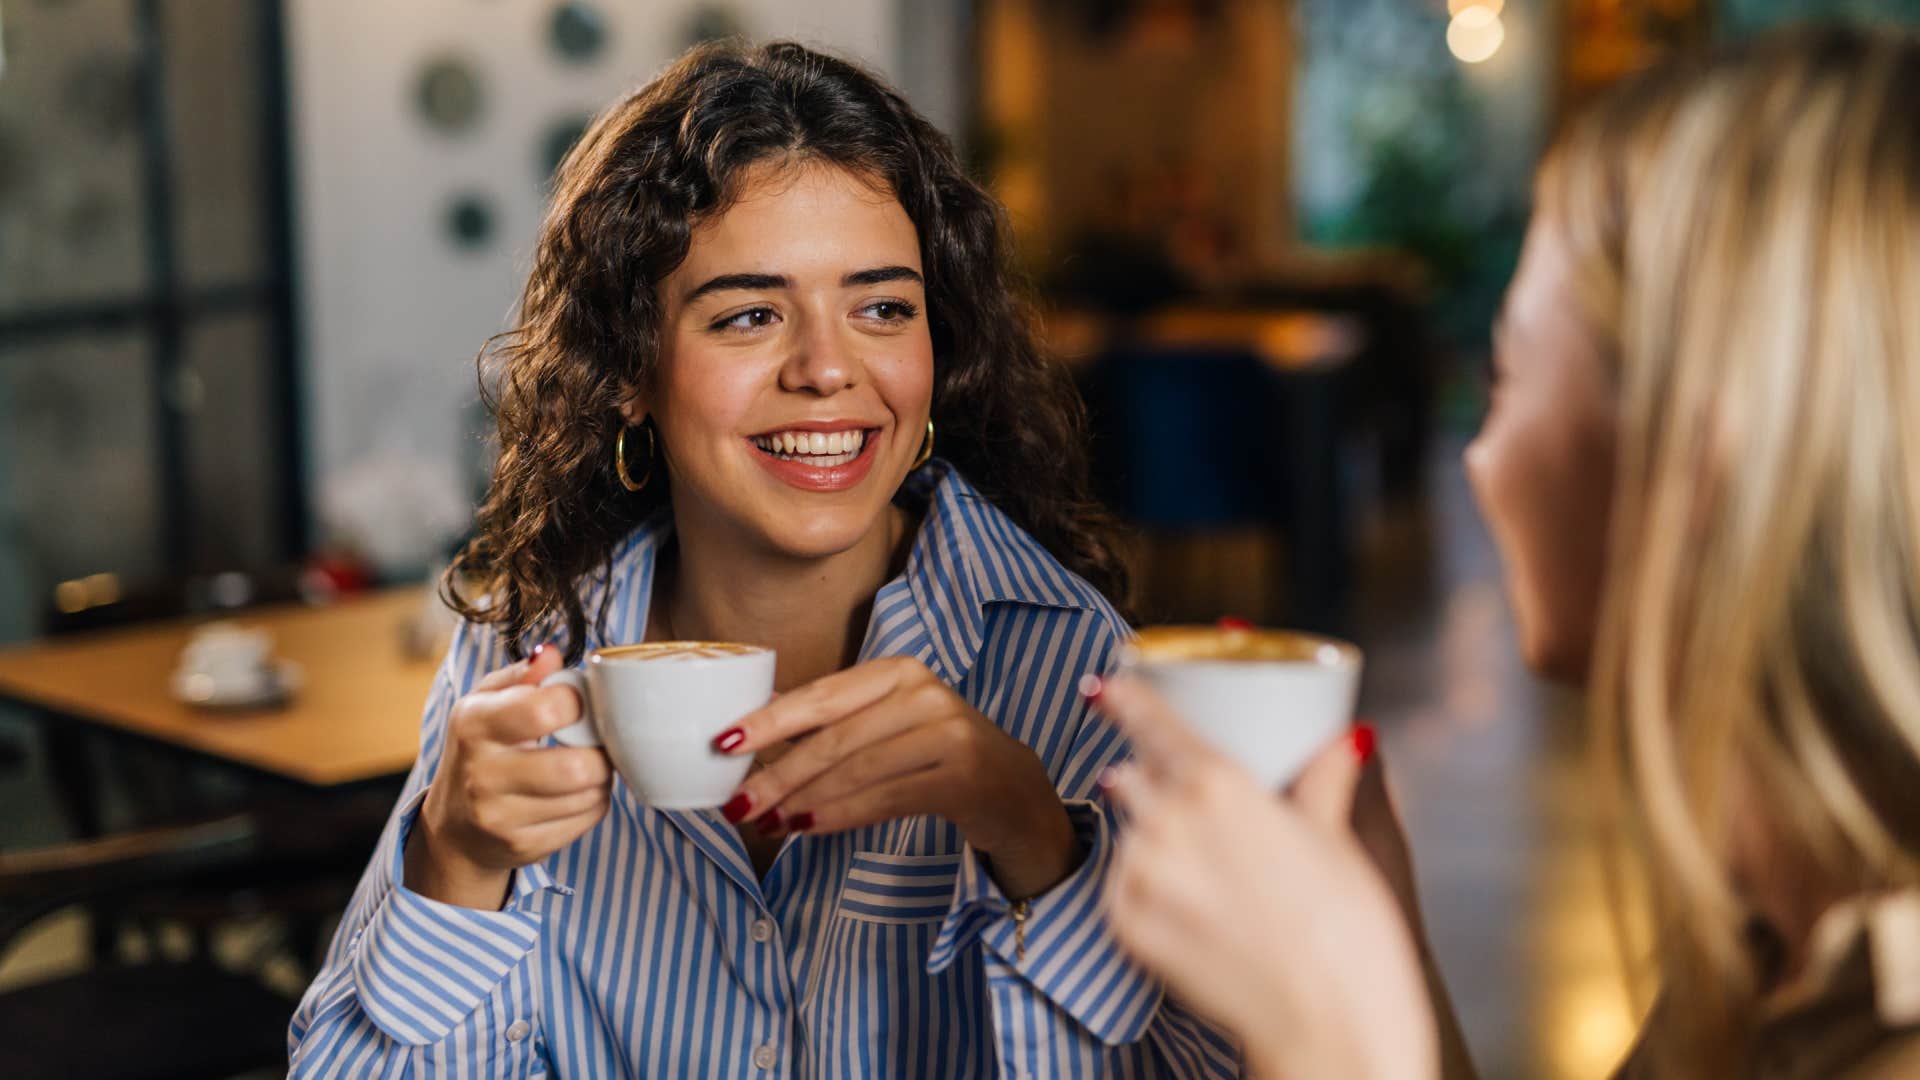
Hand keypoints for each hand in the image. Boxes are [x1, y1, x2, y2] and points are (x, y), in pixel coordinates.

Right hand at [405, 645, 612, 909]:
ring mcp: (501, 817)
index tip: (577, 703)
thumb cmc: (481, 748)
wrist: (455, 825)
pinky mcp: (523, 847)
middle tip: (594, 741)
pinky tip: (576, 792)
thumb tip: (554, 654)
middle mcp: (482, 774)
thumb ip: (523, 674)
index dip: (578, 701)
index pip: (546, 709)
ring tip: (586, 763)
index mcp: (474, 724)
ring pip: (588, 795)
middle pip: (575, 767)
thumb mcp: (487, 702)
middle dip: (600, 751)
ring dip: (601, 777)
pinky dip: (594, 802)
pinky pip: (587, 820)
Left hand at [717, 656, 1079, 899]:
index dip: (770, 719)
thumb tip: (755, 719)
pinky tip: (807, 828)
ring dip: (803, 800)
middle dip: (778, 773)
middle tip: (735, 802)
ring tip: (765, 822)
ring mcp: (948, 734)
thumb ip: (833, 718)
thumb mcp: (887, 720)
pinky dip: (841, 815)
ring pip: (857, 770)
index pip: (822, 695)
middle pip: (835, 737)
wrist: (1011, 786)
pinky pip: (886, 798)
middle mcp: (924, 694)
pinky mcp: (962, 776)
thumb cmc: (934, 751)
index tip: (725, 742)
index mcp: (898, 671)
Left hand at [1096, 675, 1438, 1079]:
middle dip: (1149, 775)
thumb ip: (1325, 780)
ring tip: (1207, 867)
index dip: (1126, 697)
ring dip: (1153, 834)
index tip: (1108, 683)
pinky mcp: (1126, 927)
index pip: (1150, 722)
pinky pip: (1124, 886)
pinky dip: (1148, 884)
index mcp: (1217, 785)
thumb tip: (1346, 737)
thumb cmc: (1347, 932)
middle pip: (1133, 776)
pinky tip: (1195, 904)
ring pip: (1130, 833)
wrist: (1329, 1027)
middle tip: (1184, 796)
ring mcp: (1140, 877)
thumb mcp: (1339, 839)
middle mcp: (1165, 823)